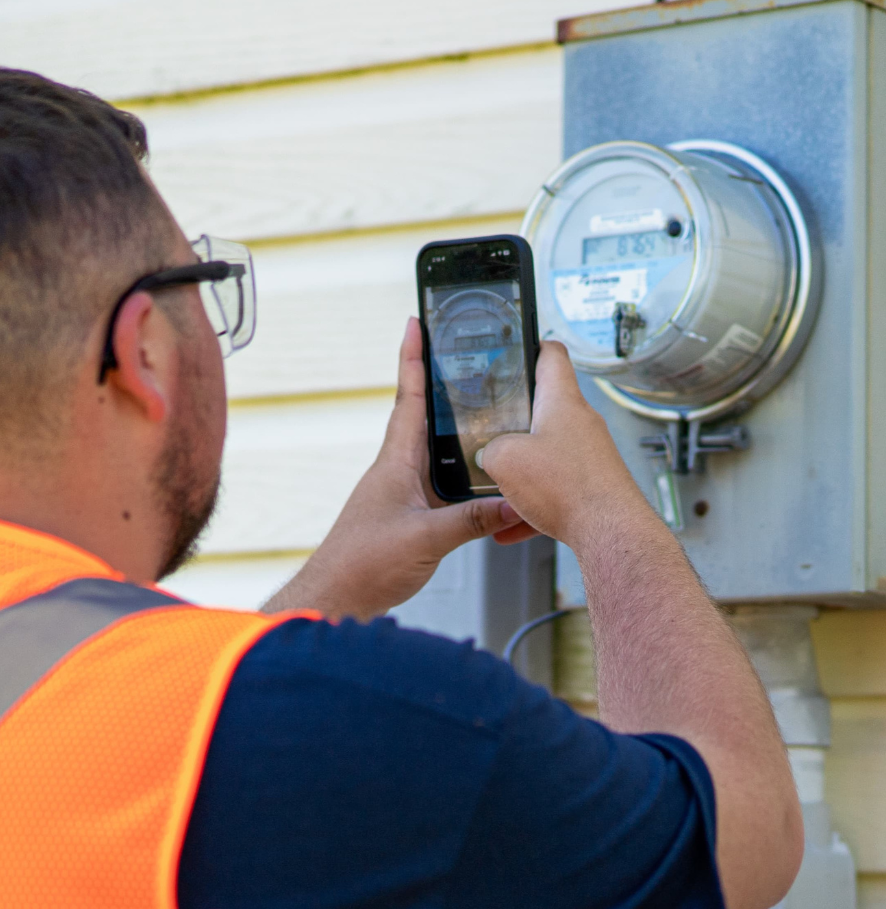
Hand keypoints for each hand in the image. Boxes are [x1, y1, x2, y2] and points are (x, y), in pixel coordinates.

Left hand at [263, 317, 535, 619]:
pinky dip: (464, 466)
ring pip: (436, 446)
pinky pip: (444, 478)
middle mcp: (400, 468)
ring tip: (485, 400)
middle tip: (461, 350)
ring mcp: (405, 489)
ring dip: (456, 422)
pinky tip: (485, 471)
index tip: (418, 323)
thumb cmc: (362, 564)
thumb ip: (472, 521)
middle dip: (441, 379)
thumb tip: (515, 501)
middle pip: (424, 412)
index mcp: (397, 461)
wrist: (337, 597)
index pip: (408, 397)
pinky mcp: (412, 511)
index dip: (414, 358)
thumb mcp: (425, 539)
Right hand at [479, 342, 659, 549]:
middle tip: (489, 423)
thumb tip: (489, 456)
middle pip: (545, 407)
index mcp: (561, 401)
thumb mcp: (505, 460)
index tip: (516, 347)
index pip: (552, 355)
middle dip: (514, 418)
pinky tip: (511, 526)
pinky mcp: (592, 484)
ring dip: (521, 467)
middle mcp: (580, 423)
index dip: (532, 345)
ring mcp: (589, 454)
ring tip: (497, 483)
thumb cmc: (571, 489)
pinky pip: (555, 488)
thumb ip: (489, 449)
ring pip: (547, 452)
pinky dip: (532, 504)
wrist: (609, 532)